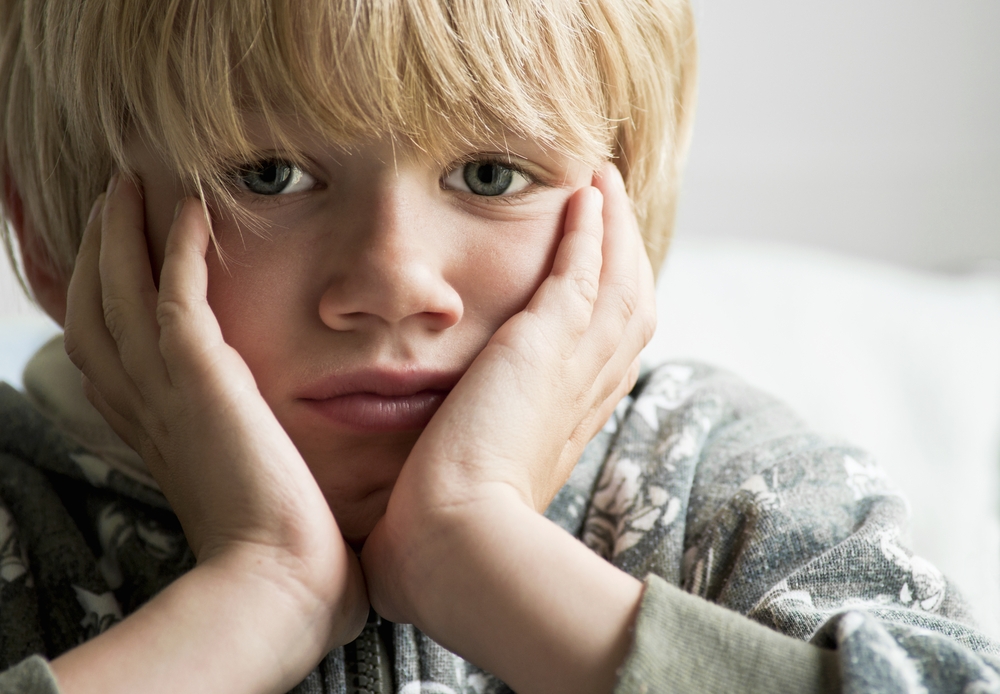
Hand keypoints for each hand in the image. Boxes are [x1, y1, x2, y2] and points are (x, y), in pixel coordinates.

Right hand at [59, 175, 367, 691]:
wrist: (280, 581)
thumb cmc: (276, 548)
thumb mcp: (245, 488)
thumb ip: (246, 456)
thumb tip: (278, 451)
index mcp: (152, 431)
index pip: (106, 351)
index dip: (101, 299)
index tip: (117, 260)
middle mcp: (142, 406)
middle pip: (92, 308)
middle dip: (95, 251)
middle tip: (110, 201)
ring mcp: (164, 389)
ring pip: (118, 288)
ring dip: (122, 230)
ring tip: (132, 184)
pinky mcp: (201, 376)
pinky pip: (174, 290)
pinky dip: (179, 244)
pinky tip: (194, 207)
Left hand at [361, 163, 652, 692]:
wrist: (451, 547)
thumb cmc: (443, 538)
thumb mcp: (460, 495)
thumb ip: (455, 470)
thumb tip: (420, 478)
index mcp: (565, 427)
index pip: (605, 357)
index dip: (608, 313)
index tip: (598, 279)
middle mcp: (584, 395)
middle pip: (629, 311)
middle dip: (627, 258)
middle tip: (614, 213)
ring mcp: (573, 368)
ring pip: (619, 282)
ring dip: (616, 230)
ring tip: (603, 186)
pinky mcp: (548, 346)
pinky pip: (585, 271)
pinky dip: (592, 231)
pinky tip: (584, 193)